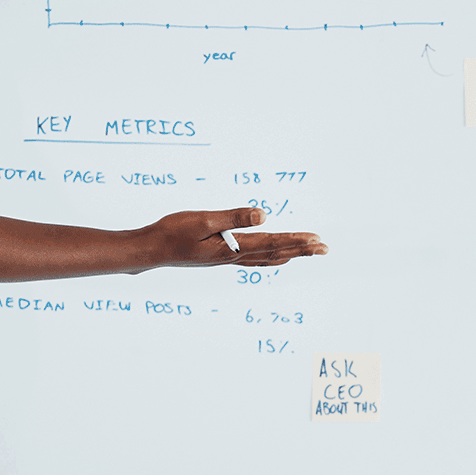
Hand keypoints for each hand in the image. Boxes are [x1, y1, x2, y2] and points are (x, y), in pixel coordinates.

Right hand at [144, 207, 326, 269]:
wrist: (150, 249)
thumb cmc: (173, 232)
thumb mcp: (203, 220)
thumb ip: (234, 217)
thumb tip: (265, 215)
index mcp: (233, 248)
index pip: (273, 243)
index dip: (297, 240)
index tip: (318, 240)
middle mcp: (234, 257)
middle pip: (276, 253)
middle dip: (302, 249)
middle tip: (325, 248)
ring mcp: (227, 259)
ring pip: (267, 257)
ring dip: (290, 253)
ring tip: (308, 251)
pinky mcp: (219, 257)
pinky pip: (254, 259)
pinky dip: (271, 257)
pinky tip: (275, 256)